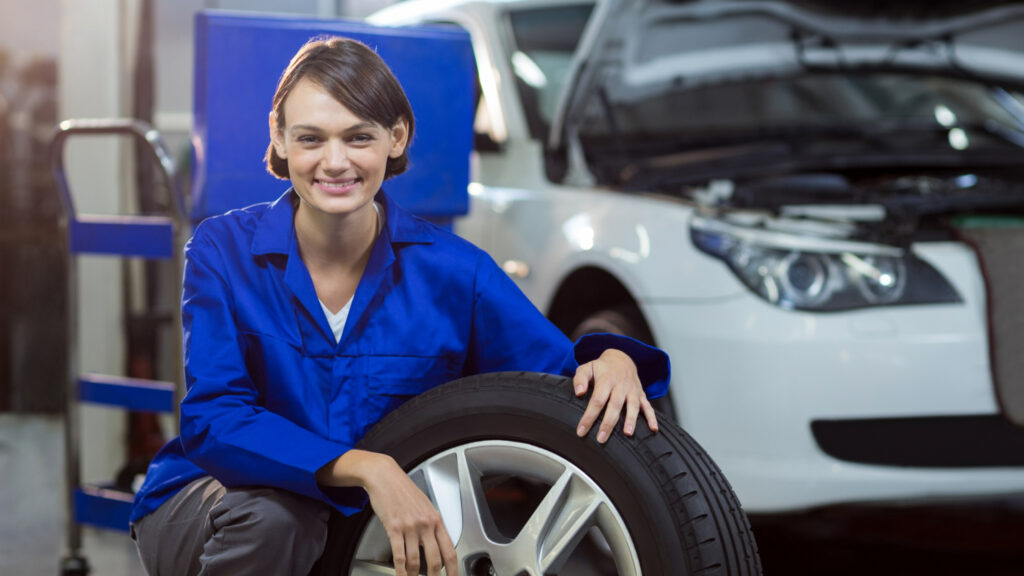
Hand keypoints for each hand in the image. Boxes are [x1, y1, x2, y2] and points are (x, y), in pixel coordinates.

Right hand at [318, 450, 457, 575]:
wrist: (385, 476)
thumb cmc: (403, 490)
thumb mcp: (424, 506)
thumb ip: (431, 525)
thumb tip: (436, 544)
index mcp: (436, 519)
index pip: (450, 550)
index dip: (454, 569)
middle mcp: (426, 524)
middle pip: (436, 559)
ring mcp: (410, 527)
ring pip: (416, 561)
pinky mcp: (394, 528)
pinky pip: (399, 555)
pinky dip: (400, 570)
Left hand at [573, 348, 657, 443]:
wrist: (621, 359)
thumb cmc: (601, 368)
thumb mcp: (586, 368)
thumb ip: (580, 379)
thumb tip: (579, 393)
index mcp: (606, 379)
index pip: (597, 400)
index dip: (589, 416)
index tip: (581, 430)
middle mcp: (621, 385)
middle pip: (615, 405)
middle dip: (608, 423)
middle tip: (601, 438)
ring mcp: (633, 390)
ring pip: (633, 406)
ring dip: (631, 420)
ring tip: (627, 434)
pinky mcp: (641, 394)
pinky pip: (648, 406)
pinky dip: (652, 417)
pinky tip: (653, 429)